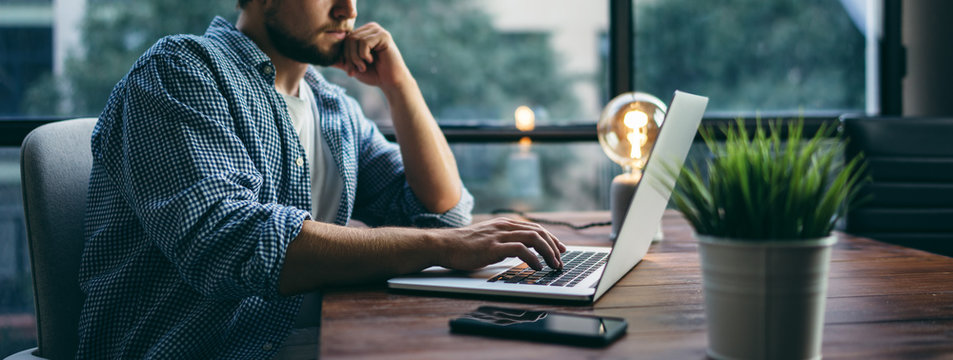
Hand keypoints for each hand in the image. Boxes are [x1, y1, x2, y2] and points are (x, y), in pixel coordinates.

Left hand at [333, 22, 409, 88]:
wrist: (390, 83)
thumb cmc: (374, 74)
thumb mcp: (353, 66)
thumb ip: (341, 60)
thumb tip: (323, 59)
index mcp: (364, 33)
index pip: (345, 38)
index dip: (344, 55)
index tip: (350, 70)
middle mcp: (371, 28)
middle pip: (349, 38)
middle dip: (349, 57)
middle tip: (355, 70)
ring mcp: (378, 31)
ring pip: (355, 40)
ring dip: (356, 58)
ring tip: (363, 67)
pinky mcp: (384, 36)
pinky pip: (364, 42)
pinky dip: (364, 55)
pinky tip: (371, 60)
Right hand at [434, 218, 566, 270]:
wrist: (443, 245)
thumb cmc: (463, 246)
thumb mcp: (487, 239)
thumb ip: (503, 242)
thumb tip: (520, 251)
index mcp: (504, 224)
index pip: (534, 228)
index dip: (551, 238)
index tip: (560, 249)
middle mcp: (504, 227)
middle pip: (538, 232)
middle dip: (553, 246)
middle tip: (561, 260)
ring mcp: (499, 236)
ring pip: (533, 238)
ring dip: (548, 252)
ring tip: (554, 265)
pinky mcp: (493, 247)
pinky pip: (521, 250)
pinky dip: (533, 258)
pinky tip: (538, 267)